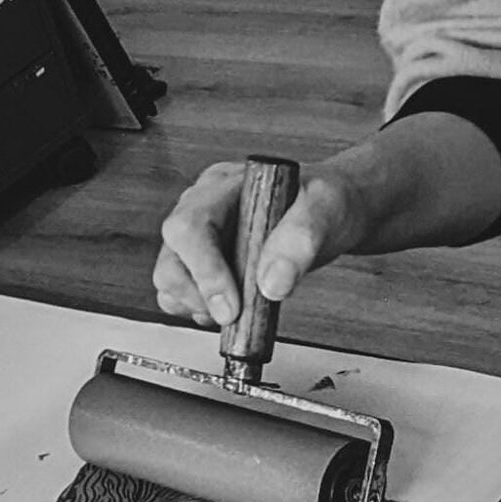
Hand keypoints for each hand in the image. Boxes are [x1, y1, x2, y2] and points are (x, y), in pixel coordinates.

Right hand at [153, 157, 367, 328]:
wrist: (332, 213)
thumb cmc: (326, 202)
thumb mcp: (327, 209)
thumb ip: (301, 239)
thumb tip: (271, 283)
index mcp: (225, 186)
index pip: (191, 226)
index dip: (205, 271)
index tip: (232, 306)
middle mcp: (202, 207)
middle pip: (171, 257)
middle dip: (198, 296)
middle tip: (235, 315)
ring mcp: (199, 236)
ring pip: (169, 279)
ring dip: (197, 305)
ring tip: (239, 310)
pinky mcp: (202, 262)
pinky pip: (179, 293)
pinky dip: (199, 310)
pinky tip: (230, 310)